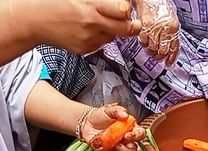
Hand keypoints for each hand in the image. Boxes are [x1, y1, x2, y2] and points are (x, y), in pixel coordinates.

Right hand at [21, 0, 141, 53]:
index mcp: (91, 5)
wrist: (33, 19)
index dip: (128, 11)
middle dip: (132, 27)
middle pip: (125, 29)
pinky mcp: (84, 49)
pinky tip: (86, 30)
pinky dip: (98, 38)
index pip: (122, 11)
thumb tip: (121, 4)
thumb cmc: (54, 2)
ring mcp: (88, 38)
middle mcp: (92, 22)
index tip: (128, 10)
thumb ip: (101, 1)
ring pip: (112, 37)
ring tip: (98, 22)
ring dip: (112, 31)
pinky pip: (99, 44)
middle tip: (135, 25)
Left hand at [80, 104, 145, 150]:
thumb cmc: (101, 115)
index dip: (137, 136)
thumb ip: (118, 110)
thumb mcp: (109, 109)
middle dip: (129, 148)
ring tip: (114, 144)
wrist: (87, 122)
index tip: (128, 135)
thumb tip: (125, 115)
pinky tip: (104, 145)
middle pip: (136, 149)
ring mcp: (120, 147)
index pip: (140, 134)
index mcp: (131, 128)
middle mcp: (127, 139)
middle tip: (121, 142)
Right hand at [134, 0, 180, 64]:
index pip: (174, 48)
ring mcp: (153, 28)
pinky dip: (144, 44)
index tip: (168, 64)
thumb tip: (171, 50)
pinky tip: (146, 42)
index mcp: (174, 27)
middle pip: (162, 51)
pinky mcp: (143, 28)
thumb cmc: (160, 8)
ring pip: (152, 49)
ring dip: (151, 52)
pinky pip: (143, 42)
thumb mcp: (172, 21)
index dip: (171, 58)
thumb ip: (171, 35)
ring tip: (152, 49)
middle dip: (160, 57)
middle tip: (158, 57)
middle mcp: (164, 29)